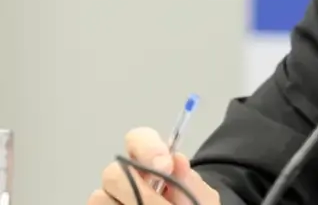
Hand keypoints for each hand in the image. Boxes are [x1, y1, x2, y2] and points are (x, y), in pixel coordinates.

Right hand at [90, 128, 220, 204]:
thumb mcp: (199, 196)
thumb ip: (189, 181)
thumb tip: (177, 159)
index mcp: (150, 162)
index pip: (137, 139)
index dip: (148, 149)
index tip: (166, 166)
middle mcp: (125, 177)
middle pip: (112, 173)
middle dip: (137, 190)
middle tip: (162, 204)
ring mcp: (110, 197)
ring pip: (100, 198)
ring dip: (129, 204)